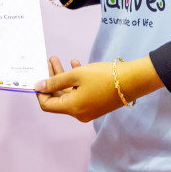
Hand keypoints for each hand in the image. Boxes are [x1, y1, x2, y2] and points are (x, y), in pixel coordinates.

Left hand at [36, 56, 160, 122]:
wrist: (132, 81)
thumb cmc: (103, 77)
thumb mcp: (76, 76)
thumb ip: (56, 81)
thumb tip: (38, 87)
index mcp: (72, 108)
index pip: (47, 104)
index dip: (40, 91)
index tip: (39, 75)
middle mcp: (78, 113)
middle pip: (58, 97)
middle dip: (51, 78)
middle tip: (49, 60)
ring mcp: (88, 110)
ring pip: (69, 93)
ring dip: (62, 77)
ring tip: (57, 58)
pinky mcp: (96, 104)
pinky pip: (80, 93)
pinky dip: (75, 81)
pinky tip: (74, 64)